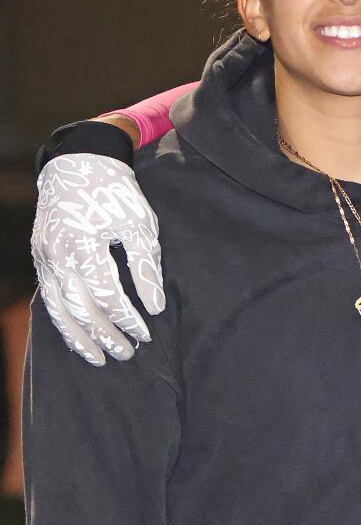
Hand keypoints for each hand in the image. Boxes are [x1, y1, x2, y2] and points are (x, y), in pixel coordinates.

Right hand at [32, 154, 163, 364]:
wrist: (77, 165)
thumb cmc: (115, 194)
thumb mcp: (139, 225)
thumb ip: (146, 267)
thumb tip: (156, 307)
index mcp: (83, 245)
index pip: (107, 296)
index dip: (127, 319)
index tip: (146, 333)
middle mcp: (57, 256)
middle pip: (80, 309)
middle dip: (104, 336)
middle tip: (128, 353)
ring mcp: (44, 259)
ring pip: (58, 311)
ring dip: (79, 338)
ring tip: (100, 359)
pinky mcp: (40, 260)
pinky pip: (49, 300)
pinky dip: (63, 322)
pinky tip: (78, 337)